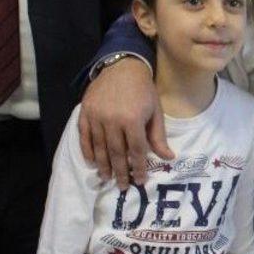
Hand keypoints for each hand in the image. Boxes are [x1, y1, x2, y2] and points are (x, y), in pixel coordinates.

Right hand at [78, 57, 170, 187]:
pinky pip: (84, 137)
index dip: (138, 168)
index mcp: (133, 120)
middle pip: (116, 153)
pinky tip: (92, 162)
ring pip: (99, 148)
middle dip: (120, 172)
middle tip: (122, 187)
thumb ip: (158, 136)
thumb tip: (168, 157)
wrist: (122, 67)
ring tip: (107, 178)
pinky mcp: (85, 113)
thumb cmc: (143, 90)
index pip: (136, 150)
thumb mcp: (155, 111)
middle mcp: (112, 120)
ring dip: (103, 166)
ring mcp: (96, 117)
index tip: (140, 181)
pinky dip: (87, 151)